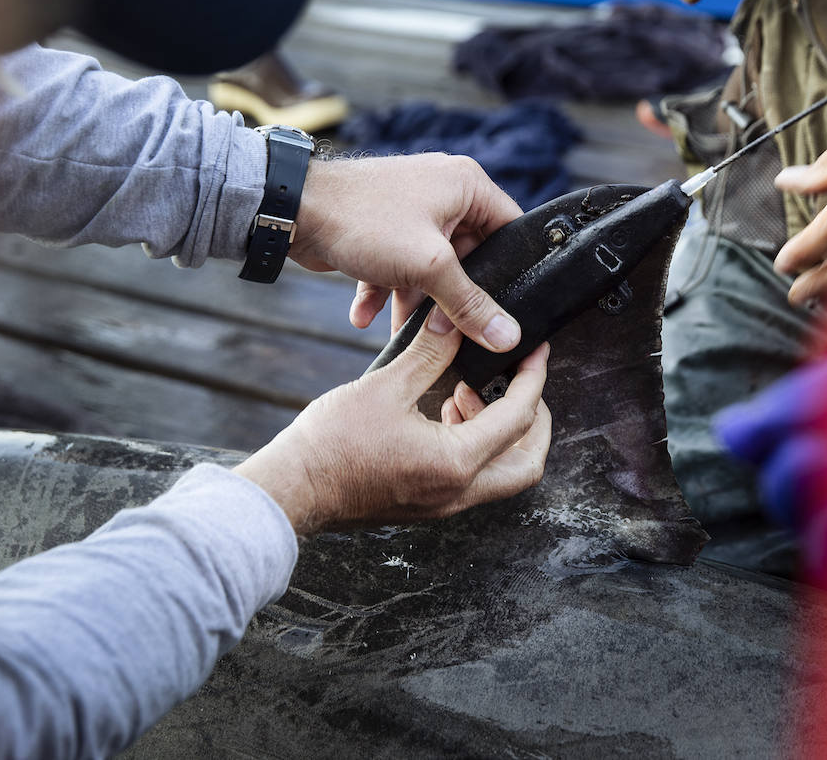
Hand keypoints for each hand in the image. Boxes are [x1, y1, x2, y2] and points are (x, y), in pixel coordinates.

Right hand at [235, 308, 551, 532]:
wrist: (291, 490)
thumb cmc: (330, 445)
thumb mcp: (385, 387)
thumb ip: (429, 354)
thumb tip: (453, 322)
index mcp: (455, 463)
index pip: (518, 417)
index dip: (532, 378)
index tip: (535, 352)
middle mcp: (457, 491)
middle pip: (527, 463)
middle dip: (535, 420)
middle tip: (520, 383)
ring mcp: (443, 504)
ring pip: (501, 474)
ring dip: (501, 432)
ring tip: (468, 392)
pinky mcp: (426, 504)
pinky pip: (472, 478)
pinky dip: (474, 444)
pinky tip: (445, 413)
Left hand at [289, 154, 523, 352]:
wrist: (292, 209)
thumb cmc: (364, 219)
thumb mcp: (427, 267)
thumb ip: (469, 304)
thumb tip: (506, 337)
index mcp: (467, 185)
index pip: (511, 230)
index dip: (516, 269)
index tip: (513, 308)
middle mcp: (444, 194)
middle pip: (471, 257)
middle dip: (454, 296)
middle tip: (453, 330)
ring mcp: (412, 212)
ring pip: (430, 268)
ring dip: (416, 302)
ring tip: (402, 333)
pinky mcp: (384, 230)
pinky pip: (398, 266)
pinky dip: (385, 291)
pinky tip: (365, 316)